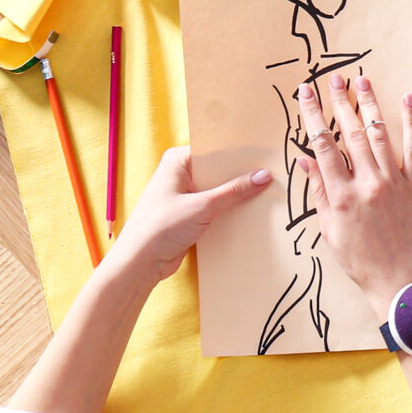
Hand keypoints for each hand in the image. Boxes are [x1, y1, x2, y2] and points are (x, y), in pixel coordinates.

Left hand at [104, 145, 271, 285]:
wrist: (139, 262)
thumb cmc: (160, 227)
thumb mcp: (202, 206)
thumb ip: (235, 190)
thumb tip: (264, 176)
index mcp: (178, 161)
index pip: (215, 149)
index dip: (239, 153)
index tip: (265, 153)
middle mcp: (181, 174)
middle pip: (219, 169)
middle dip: (241, 174)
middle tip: (272, 172)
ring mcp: (186, 194)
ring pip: (219, 189)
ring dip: (237, 194)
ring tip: (266, 191)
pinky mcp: (190, 213)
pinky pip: (216, 206)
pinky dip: (230, 209)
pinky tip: (250, 210)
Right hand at [294, 73, 411, 302]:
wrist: (400, 278)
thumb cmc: (360, 259)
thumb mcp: (329, 228)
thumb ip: (320, 191)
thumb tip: (305, 161)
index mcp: (341, 195)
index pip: (322, 146)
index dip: (313, 116)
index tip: (306, 93)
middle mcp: (367, 183)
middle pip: (350, 133)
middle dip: (340, 102)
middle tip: (333, 78)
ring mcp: (394, 181)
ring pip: (379, 134)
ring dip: (370, 104)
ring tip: (362, 81)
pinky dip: (411, 122)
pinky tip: (406, 99)